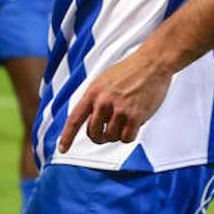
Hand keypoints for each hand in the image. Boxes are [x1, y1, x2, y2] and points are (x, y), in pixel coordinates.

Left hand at [58, 45, 173, 151]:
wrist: (151, 64)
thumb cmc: (128, 71)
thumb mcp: (102, 81)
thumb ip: (94, 99)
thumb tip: (90, 120)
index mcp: (92, 93)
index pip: (75, 119)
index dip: (67, 136)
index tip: (62, 149)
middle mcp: (103, 102)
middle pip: (93, 133)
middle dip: (98, 137)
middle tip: (105, 133)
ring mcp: (119, 110)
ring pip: (111, 137)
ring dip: (117, 133)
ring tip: (124, 119)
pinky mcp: (135, 116)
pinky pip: (126, 138)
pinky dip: (128, 135)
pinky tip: (133, 124)